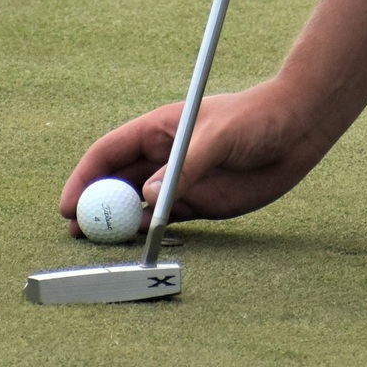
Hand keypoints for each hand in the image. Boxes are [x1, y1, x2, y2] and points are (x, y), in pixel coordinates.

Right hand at [59, 79, 332, 236]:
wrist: (297, 131)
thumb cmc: (256, 120)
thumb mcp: (218, 137)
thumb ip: (184, 167)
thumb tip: (149, 198)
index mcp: (158, 130)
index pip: (108, 153)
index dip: (84, 177)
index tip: (69, 203)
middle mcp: (163, 157)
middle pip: (117, 182)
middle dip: (95, 205)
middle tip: (77, 232)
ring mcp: (180, 181)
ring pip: (139, 205)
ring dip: (119, 223)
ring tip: (100, 244)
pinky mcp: (200, 203)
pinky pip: (166, 220)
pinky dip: (149, 233)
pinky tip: (138, 245)